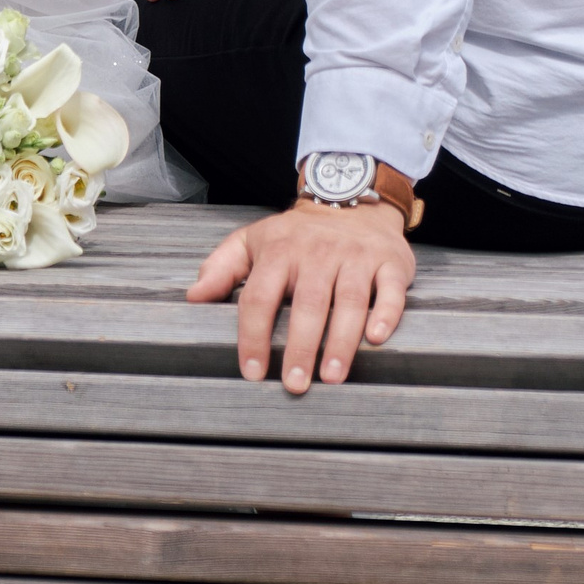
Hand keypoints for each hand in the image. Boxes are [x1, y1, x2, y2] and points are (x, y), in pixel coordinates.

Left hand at [187, 200, 413, 390]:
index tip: (253, 371)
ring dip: (341, 341)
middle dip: (301, 347)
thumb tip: (194, 297)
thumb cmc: (297, 234)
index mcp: (281, 251)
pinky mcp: (389, 262)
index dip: (254, 335)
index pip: (261, 296)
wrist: (351, 198)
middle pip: (309, 303)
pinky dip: (386, 314)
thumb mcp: (253, 241)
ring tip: (332, 376)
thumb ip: (221, 268)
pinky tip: (376, 338)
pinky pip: (390, 290)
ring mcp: (356, 256)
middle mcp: (319, 253)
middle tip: (295, 384)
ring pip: (350, 300)